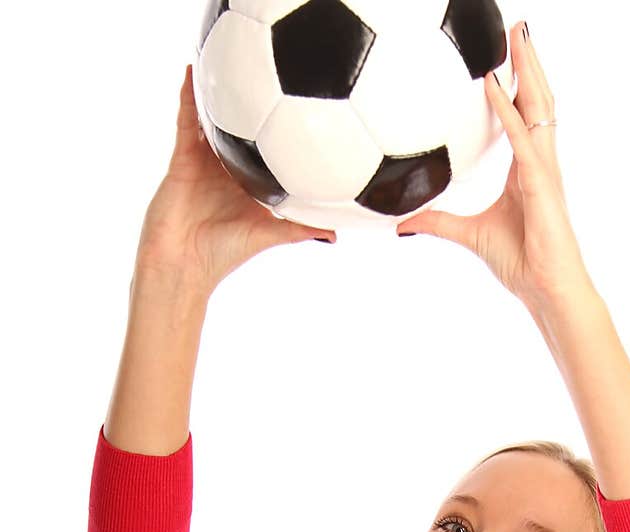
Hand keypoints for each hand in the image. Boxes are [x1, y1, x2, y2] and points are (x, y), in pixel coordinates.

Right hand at [135, 65, 335, 295]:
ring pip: (212, 119)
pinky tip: (194, 71)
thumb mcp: (268, 236)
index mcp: (246, 184)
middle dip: (248, 101)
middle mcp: (225, 169)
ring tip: (227, 56)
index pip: (264, 150)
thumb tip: (335, 233)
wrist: (182, 265)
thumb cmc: (222, 255)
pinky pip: (186, 122)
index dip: (277, 130)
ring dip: (218, 92)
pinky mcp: (183, 158)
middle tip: (266, 65)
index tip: (298, 106)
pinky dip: (188, 98)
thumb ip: (298, 229)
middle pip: (239, 127)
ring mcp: (203, 161)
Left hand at [395, 21, 590, 313]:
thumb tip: (404, 223)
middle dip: (529, 60)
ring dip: (527, 68)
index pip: (523, 114)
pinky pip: (521, 137)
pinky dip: (506, 108)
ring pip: (538, 106)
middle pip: (536, 99)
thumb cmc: (520, 263)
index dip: (517, 82)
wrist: (546, 290)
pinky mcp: (541, 182)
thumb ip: (439, 223)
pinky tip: (491, 83)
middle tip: (517, 25)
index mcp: (526, 169)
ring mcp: (544, 169)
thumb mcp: (469, 235)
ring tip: (518, 34)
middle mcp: (539, 161)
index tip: (505, 54)